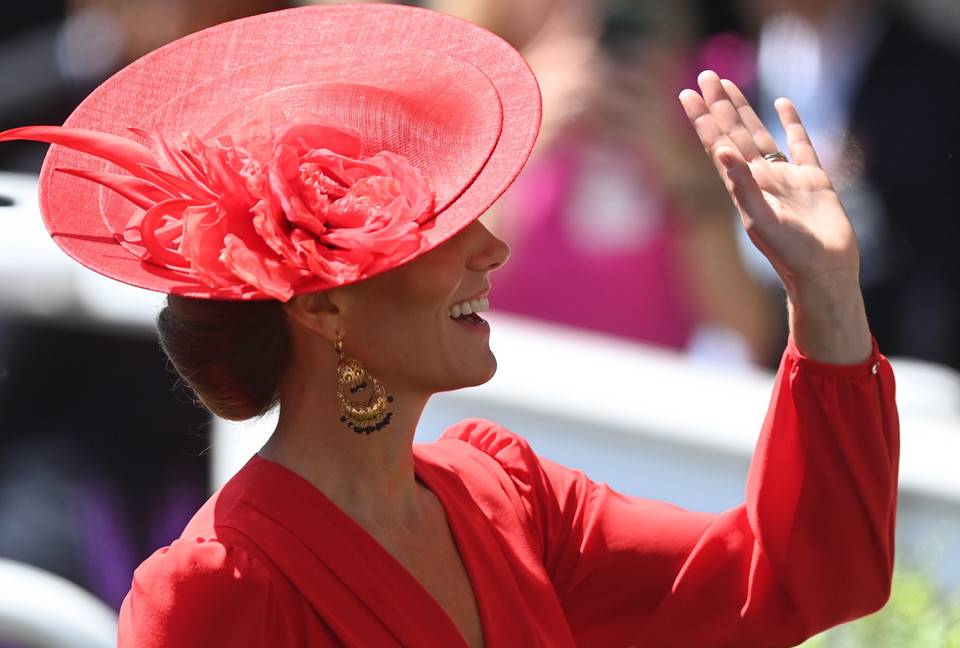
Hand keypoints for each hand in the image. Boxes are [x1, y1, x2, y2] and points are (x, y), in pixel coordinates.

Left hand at [679, 71, 871, 363]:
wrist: (825, 271)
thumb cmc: (790, 253)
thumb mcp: (760, 220)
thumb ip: (741, 185)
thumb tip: (720, 149)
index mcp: (742, 187)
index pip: (717, 144)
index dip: (702, 120)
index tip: (686, 94)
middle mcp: (759, 179)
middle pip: (734, 133)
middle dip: (718, 105)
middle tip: (704, 75)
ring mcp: (785, 177)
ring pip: (760, 134)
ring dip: (744, 109)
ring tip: (729, 84)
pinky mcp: (813, 179)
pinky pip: (799, 143)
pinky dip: (791, 122)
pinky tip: (782, 104)